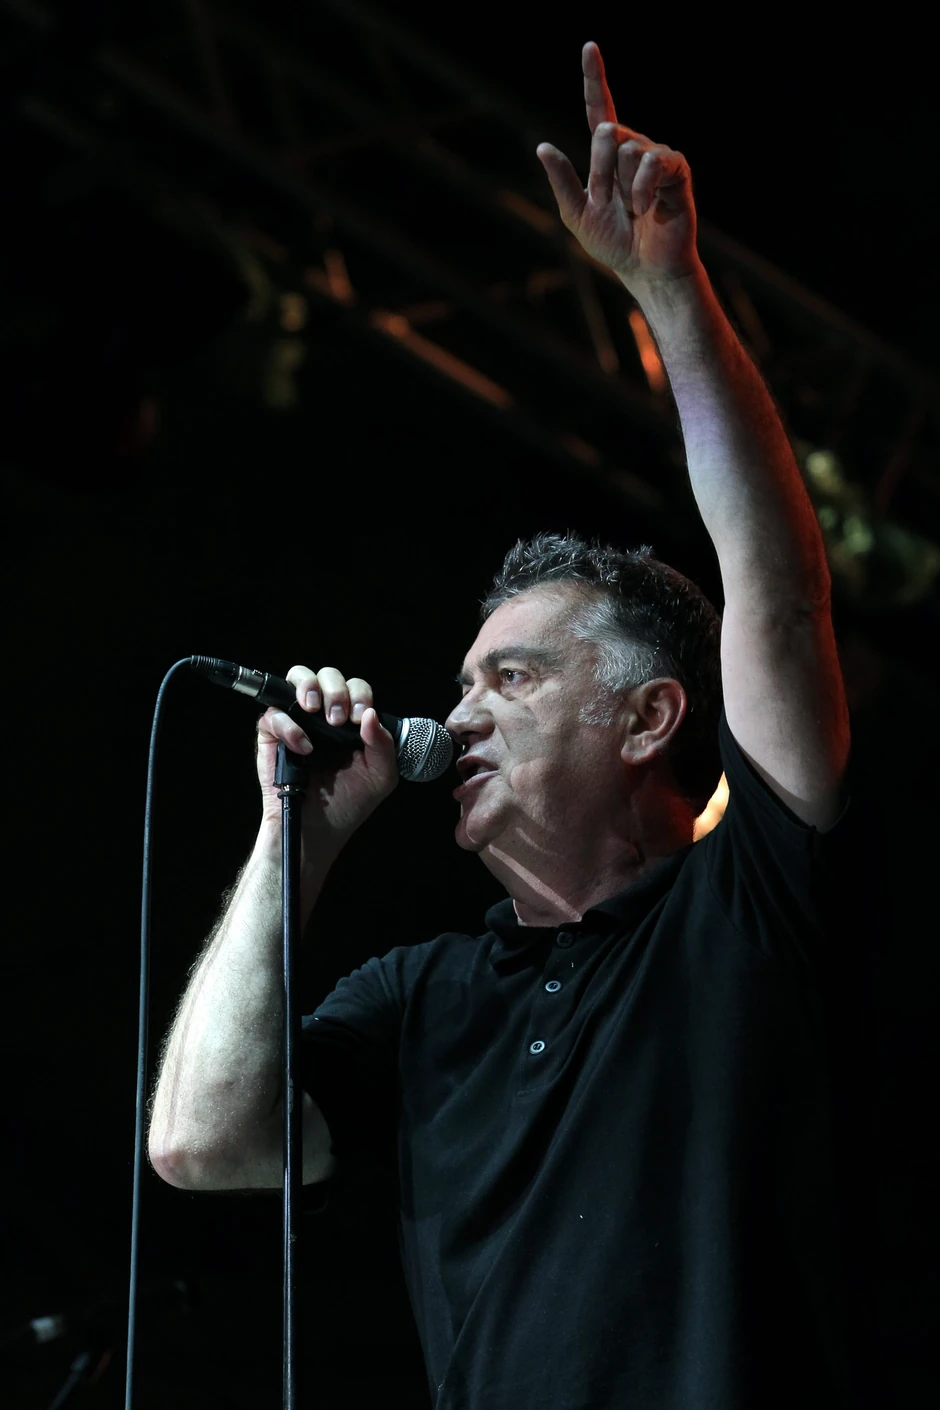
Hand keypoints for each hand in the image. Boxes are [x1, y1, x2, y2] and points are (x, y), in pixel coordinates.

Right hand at [256, 665, 398, 856]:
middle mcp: (323, 716)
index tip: (360, 716)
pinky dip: (288, 726)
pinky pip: (273, 714)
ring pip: (297, 679)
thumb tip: (370, 715)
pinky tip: (303, 748)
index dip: (358, 694)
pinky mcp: (272, 736)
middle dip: (336, 689)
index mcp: (350, 721)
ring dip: (309, 687)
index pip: (355, 688)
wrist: (319, 830)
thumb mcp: (380, 775)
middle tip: (338, 718)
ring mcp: (297, 722)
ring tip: (315, 710)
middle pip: (327, 676)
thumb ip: (383, 744)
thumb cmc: (349, 803)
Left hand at [537, 42, 699, 289]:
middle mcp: (632, 149)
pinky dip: (642, 187)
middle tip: (606, 201)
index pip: (600, 109)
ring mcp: (656, 157)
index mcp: (607, 156)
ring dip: (621, 185)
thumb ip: (562, 182)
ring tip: (630, 210)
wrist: (644, 270)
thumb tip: (542, 145)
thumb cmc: (613, 244)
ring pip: (628, 147)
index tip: (589, 47)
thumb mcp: (577, 214)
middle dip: (599, 170)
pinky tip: (646, 207)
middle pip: (607, 130)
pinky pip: (653, 161)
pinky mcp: (676, 170)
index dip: (594, 79)